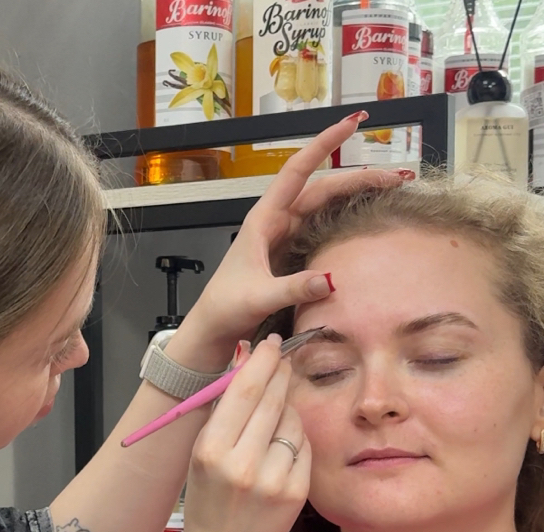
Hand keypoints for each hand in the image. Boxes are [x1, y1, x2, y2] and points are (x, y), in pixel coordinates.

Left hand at [175, 111, 414, 366]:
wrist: (214, 328)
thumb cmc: (226, 307)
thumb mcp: (258, 297)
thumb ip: (292, 288)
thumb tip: (330, 279)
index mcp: (263, 219)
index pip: (297, 171)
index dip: (324, 144)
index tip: (353, 123)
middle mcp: (277, 222)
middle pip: (322, 189)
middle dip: (358, 178)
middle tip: (397, 177)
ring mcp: (286, 238)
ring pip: (326, 208)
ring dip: (356, 198)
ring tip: (392, 192)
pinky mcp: (293, 256)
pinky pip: (324, 231)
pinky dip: (347, 222)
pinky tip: (369, 221)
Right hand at [180, 336, 308, 531]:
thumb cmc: (208, 501)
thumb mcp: (201, 455)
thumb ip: (222, 412)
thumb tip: (244, 362)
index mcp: (211, 450)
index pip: (243, 391)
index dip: (261, 361)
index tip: (270, 344)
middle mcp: (242, 463)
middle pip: (271, 399)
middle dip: (279, 373)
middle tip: (282, 359)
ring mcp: (272, 479)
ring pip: (292, 420)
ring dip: (287, 409)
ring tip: (273, 419)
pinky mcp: (296, 491)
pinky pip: (304, 446)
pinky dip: (296, 440)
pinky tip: (282, 448)